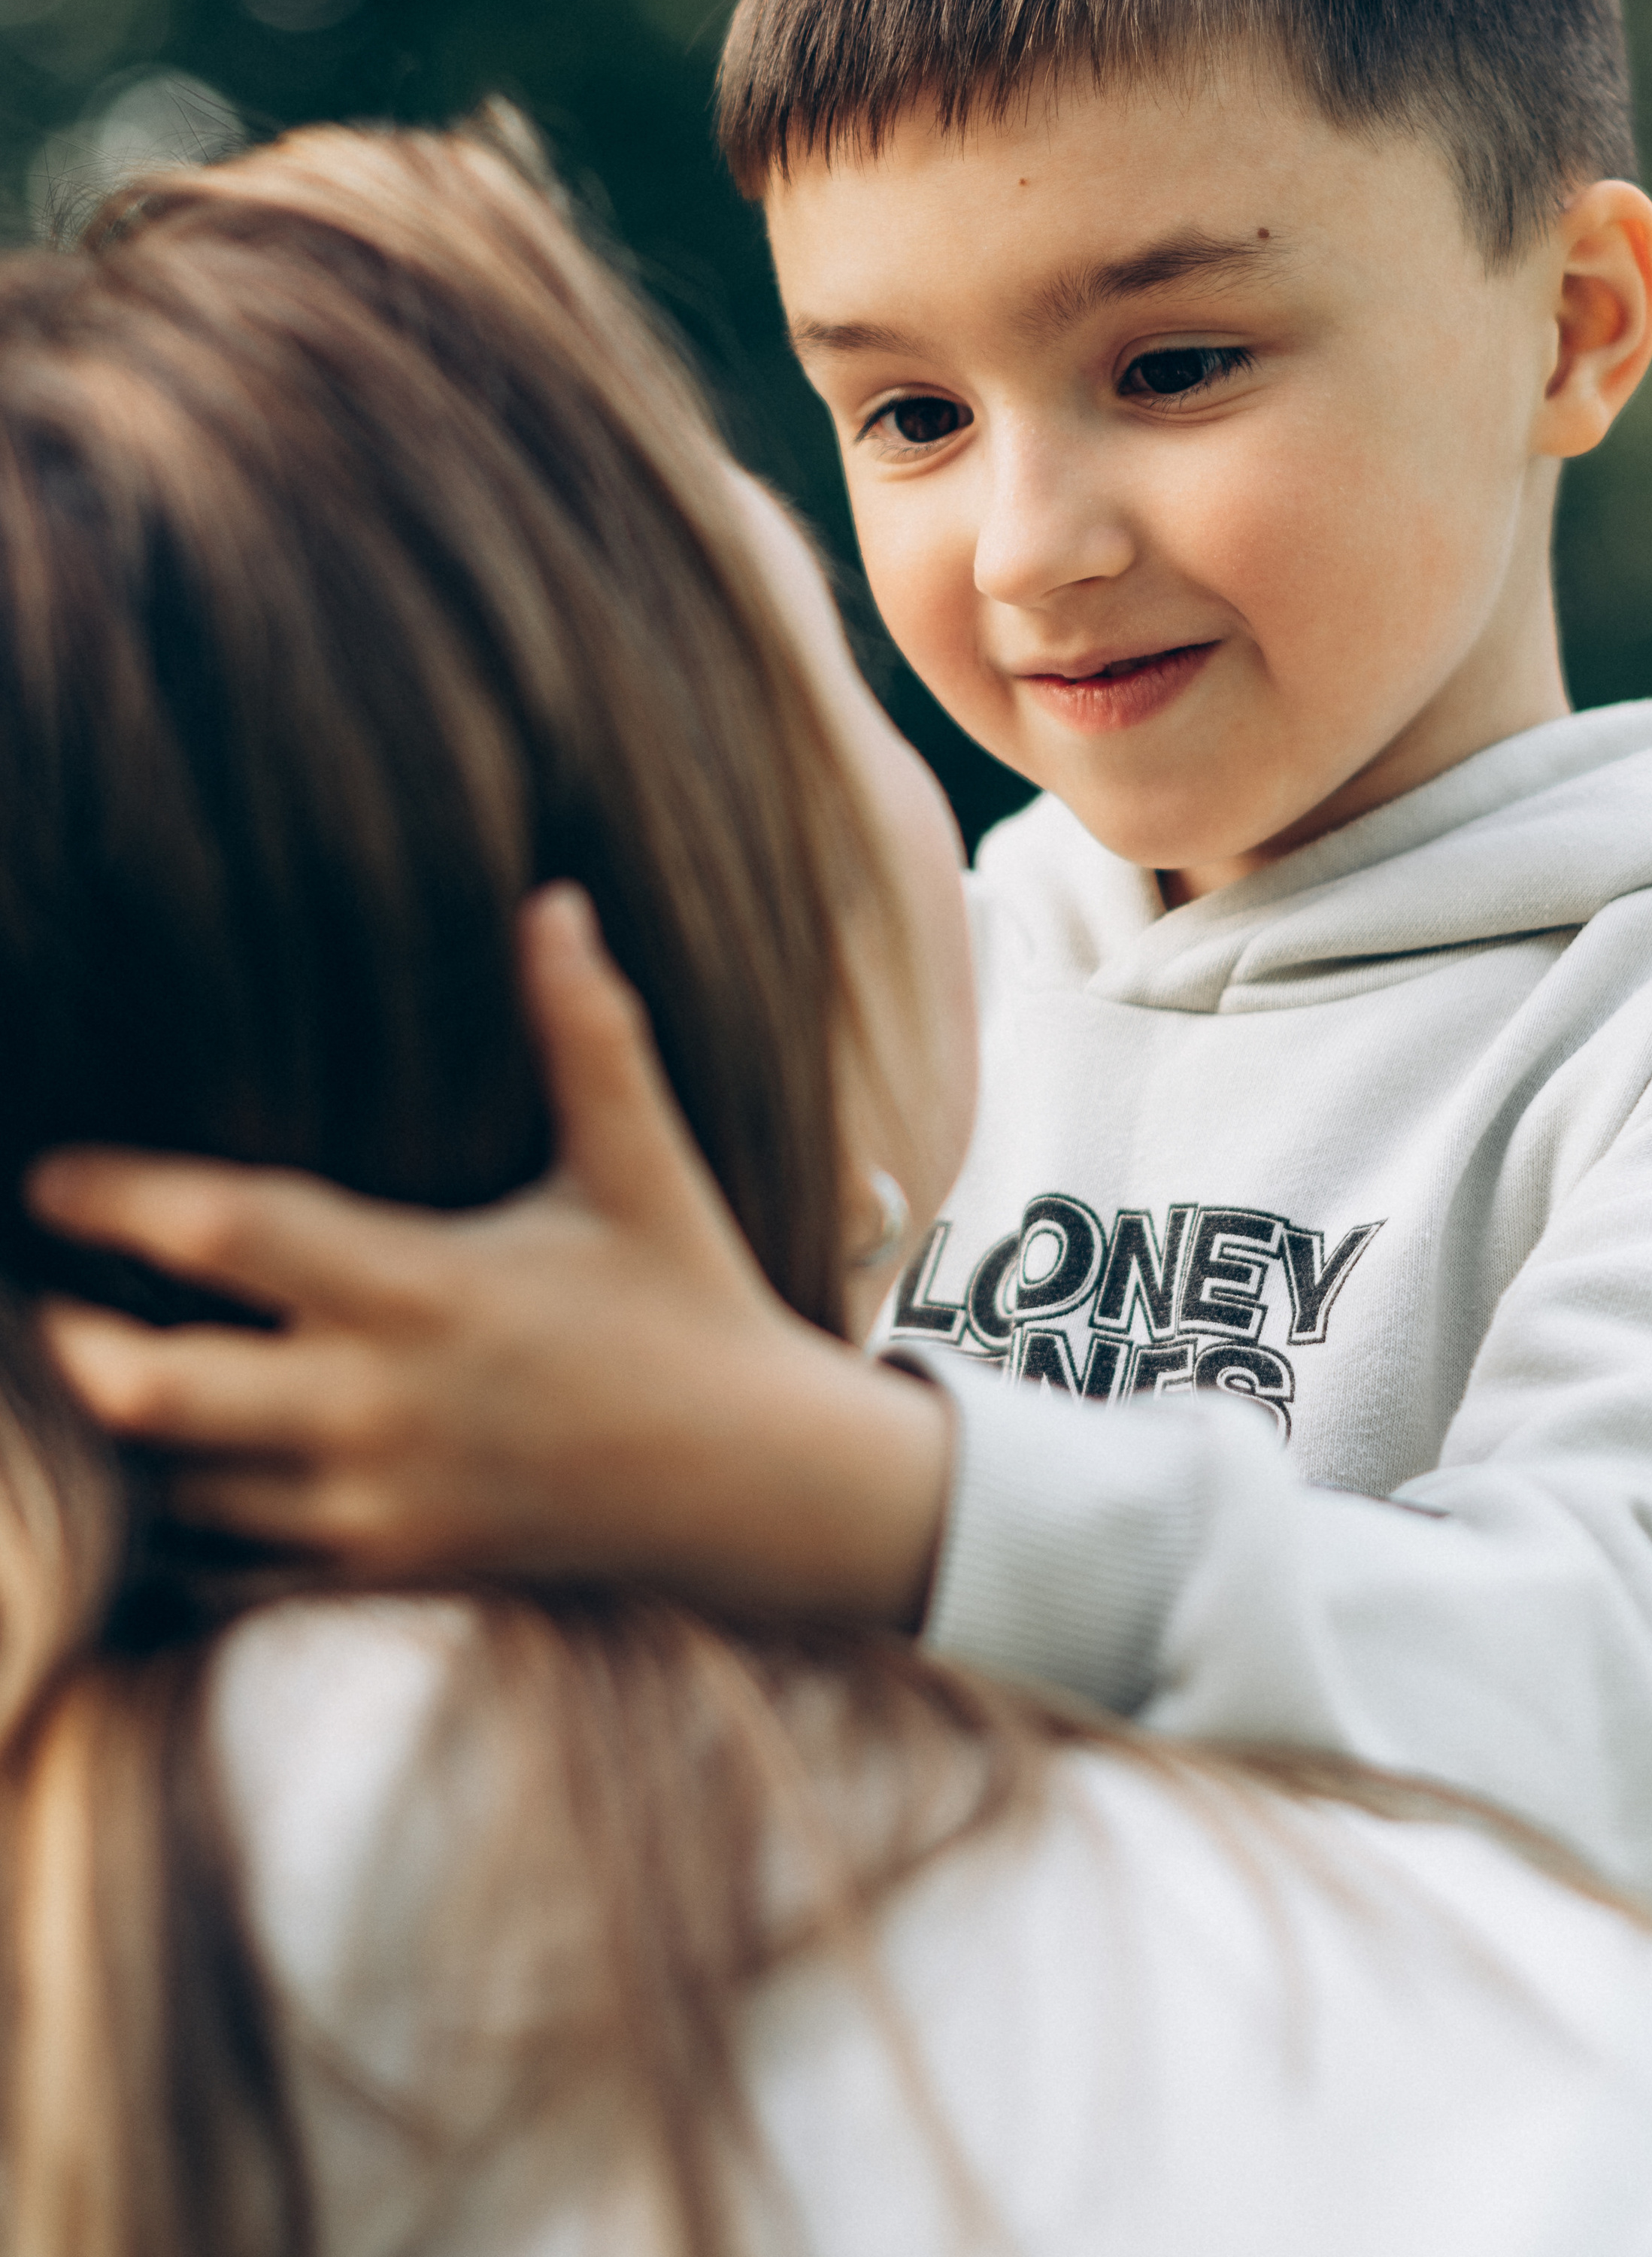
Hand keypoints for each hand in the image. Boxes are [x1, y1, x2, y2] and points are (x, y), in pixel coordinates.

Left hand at [30, 885, 950, 1625]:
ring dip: (129, 1434)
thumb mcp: (643, 1165)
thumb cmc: (692, 1305)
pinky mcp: (389, 1570)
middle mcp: (382, 1404)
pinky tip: (189, 1463)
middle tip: (46, 1296)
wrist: (760, 1489)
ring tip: (105, 1369)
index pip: (228, 1232)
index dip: (118, 1198)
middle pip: (152, 1392)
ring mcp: (377, 1503)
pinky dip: (189, 1518)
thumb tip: (556, 901)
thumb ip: (588, 1032)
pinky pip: (235, 1565)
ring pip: (177, 1488)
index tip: (51, 1174)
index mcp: (427, 1287)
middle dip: (71, 1346)